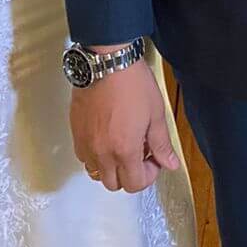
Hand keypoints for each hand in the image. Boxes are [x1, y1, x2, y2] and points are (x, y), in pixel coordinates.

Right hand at [71, 57, 178, 191]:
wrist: (107, 61)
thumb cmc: (133, 83)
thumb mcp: (155, 113)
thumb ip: (161, 143)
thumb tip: (170, 164)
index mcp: (124, 150)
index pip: (134, 184)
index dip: (148, 176)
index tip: (154, 159)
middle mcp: (102, 152)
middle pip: (114, 184)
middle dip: (130, 174)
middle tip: (140, 153)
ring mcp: (85, 143)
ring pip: (96, 173)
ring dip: (111, 167)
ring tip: (122, 145)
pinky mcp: (75, 132)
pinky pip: (84, 156)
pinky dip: (95, 155)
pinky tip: (106, 137)